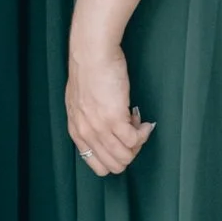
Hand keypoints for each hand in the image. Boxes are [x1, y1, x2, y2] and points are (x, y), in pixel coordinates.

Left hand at [66, 15, 152, 177]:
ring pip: (126, 156)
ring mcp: (100, 128)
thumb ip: (88, 122)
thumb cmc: (88, 73)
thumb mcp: (79, 104)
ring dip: (137, 143)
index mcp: (77, 132)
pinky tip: (144, 121)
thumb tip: (105, 132)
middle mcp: (87, 134)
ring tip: (137, 125)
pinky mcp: (115, 118)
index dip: (115, 157)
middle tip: (133, 134)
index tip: (121, 141)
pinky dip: (144, 133)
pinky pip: (135, 140)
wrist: (92, 55)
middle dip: (129, 153)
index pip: (98, 165)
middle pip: (115, 165)